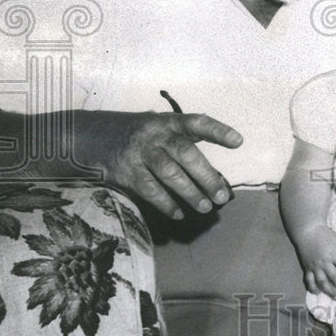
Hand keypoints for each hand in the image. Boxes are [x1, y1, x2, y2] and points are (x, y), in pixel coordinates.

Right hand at [74, 109, 240, 218]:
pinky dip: (166, 203)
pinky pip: (150, 189)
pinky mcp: (127, 171)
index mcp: (170, 122)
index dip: (218, 131)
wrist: (97, 137)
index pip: (197, 122)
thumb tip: (216, 173)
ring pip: (169, 173)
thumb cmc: (146, 136)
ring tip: (206, 207)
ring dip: (190, 192)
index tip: (238, 141)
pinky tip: (179, 213)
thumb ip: (187, 142)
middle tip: (223, 195)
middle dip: (206, 176)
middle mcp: (156, 135)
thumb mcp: (164, 128)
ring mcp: (141, 153)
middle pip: (185, 153)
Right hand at [295, 225, 335, 298]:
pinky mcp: (307, 268)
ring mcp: (314, 266)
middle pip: (334, 277)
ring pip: (322, 282)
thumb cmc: (324, 234)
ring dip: (329, 291)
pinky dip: (312, 288)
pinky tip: (317, 293)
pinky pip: (309, 280)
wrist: (306, 230)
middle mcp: (324, 262)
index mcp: (333, 254)